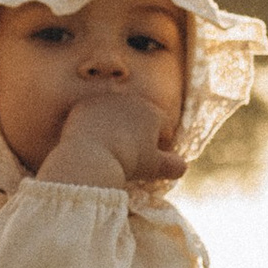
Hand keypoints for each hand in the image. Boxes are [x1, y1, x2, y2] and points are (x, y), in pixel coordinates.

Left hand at [41, 86, 186, 188]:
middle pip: (140, 116)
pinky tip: (92, 142)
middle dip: (139, 132)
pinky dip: (94, 127)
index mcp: (152, 112)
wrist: (90, 156)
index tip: (153, 159)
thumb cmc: (127, 161)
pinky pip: (93, 116)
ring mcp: (106, 100)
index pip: (163, 125)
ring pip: (116, 114)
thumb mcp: (153, 167)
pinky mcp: (84, 105)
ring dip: (116, 127)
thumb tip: (183, 167)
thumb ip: (172, 165)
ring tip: (110, 149)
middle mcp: (131, 100)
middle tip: (131, 154)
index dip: (161, 143)